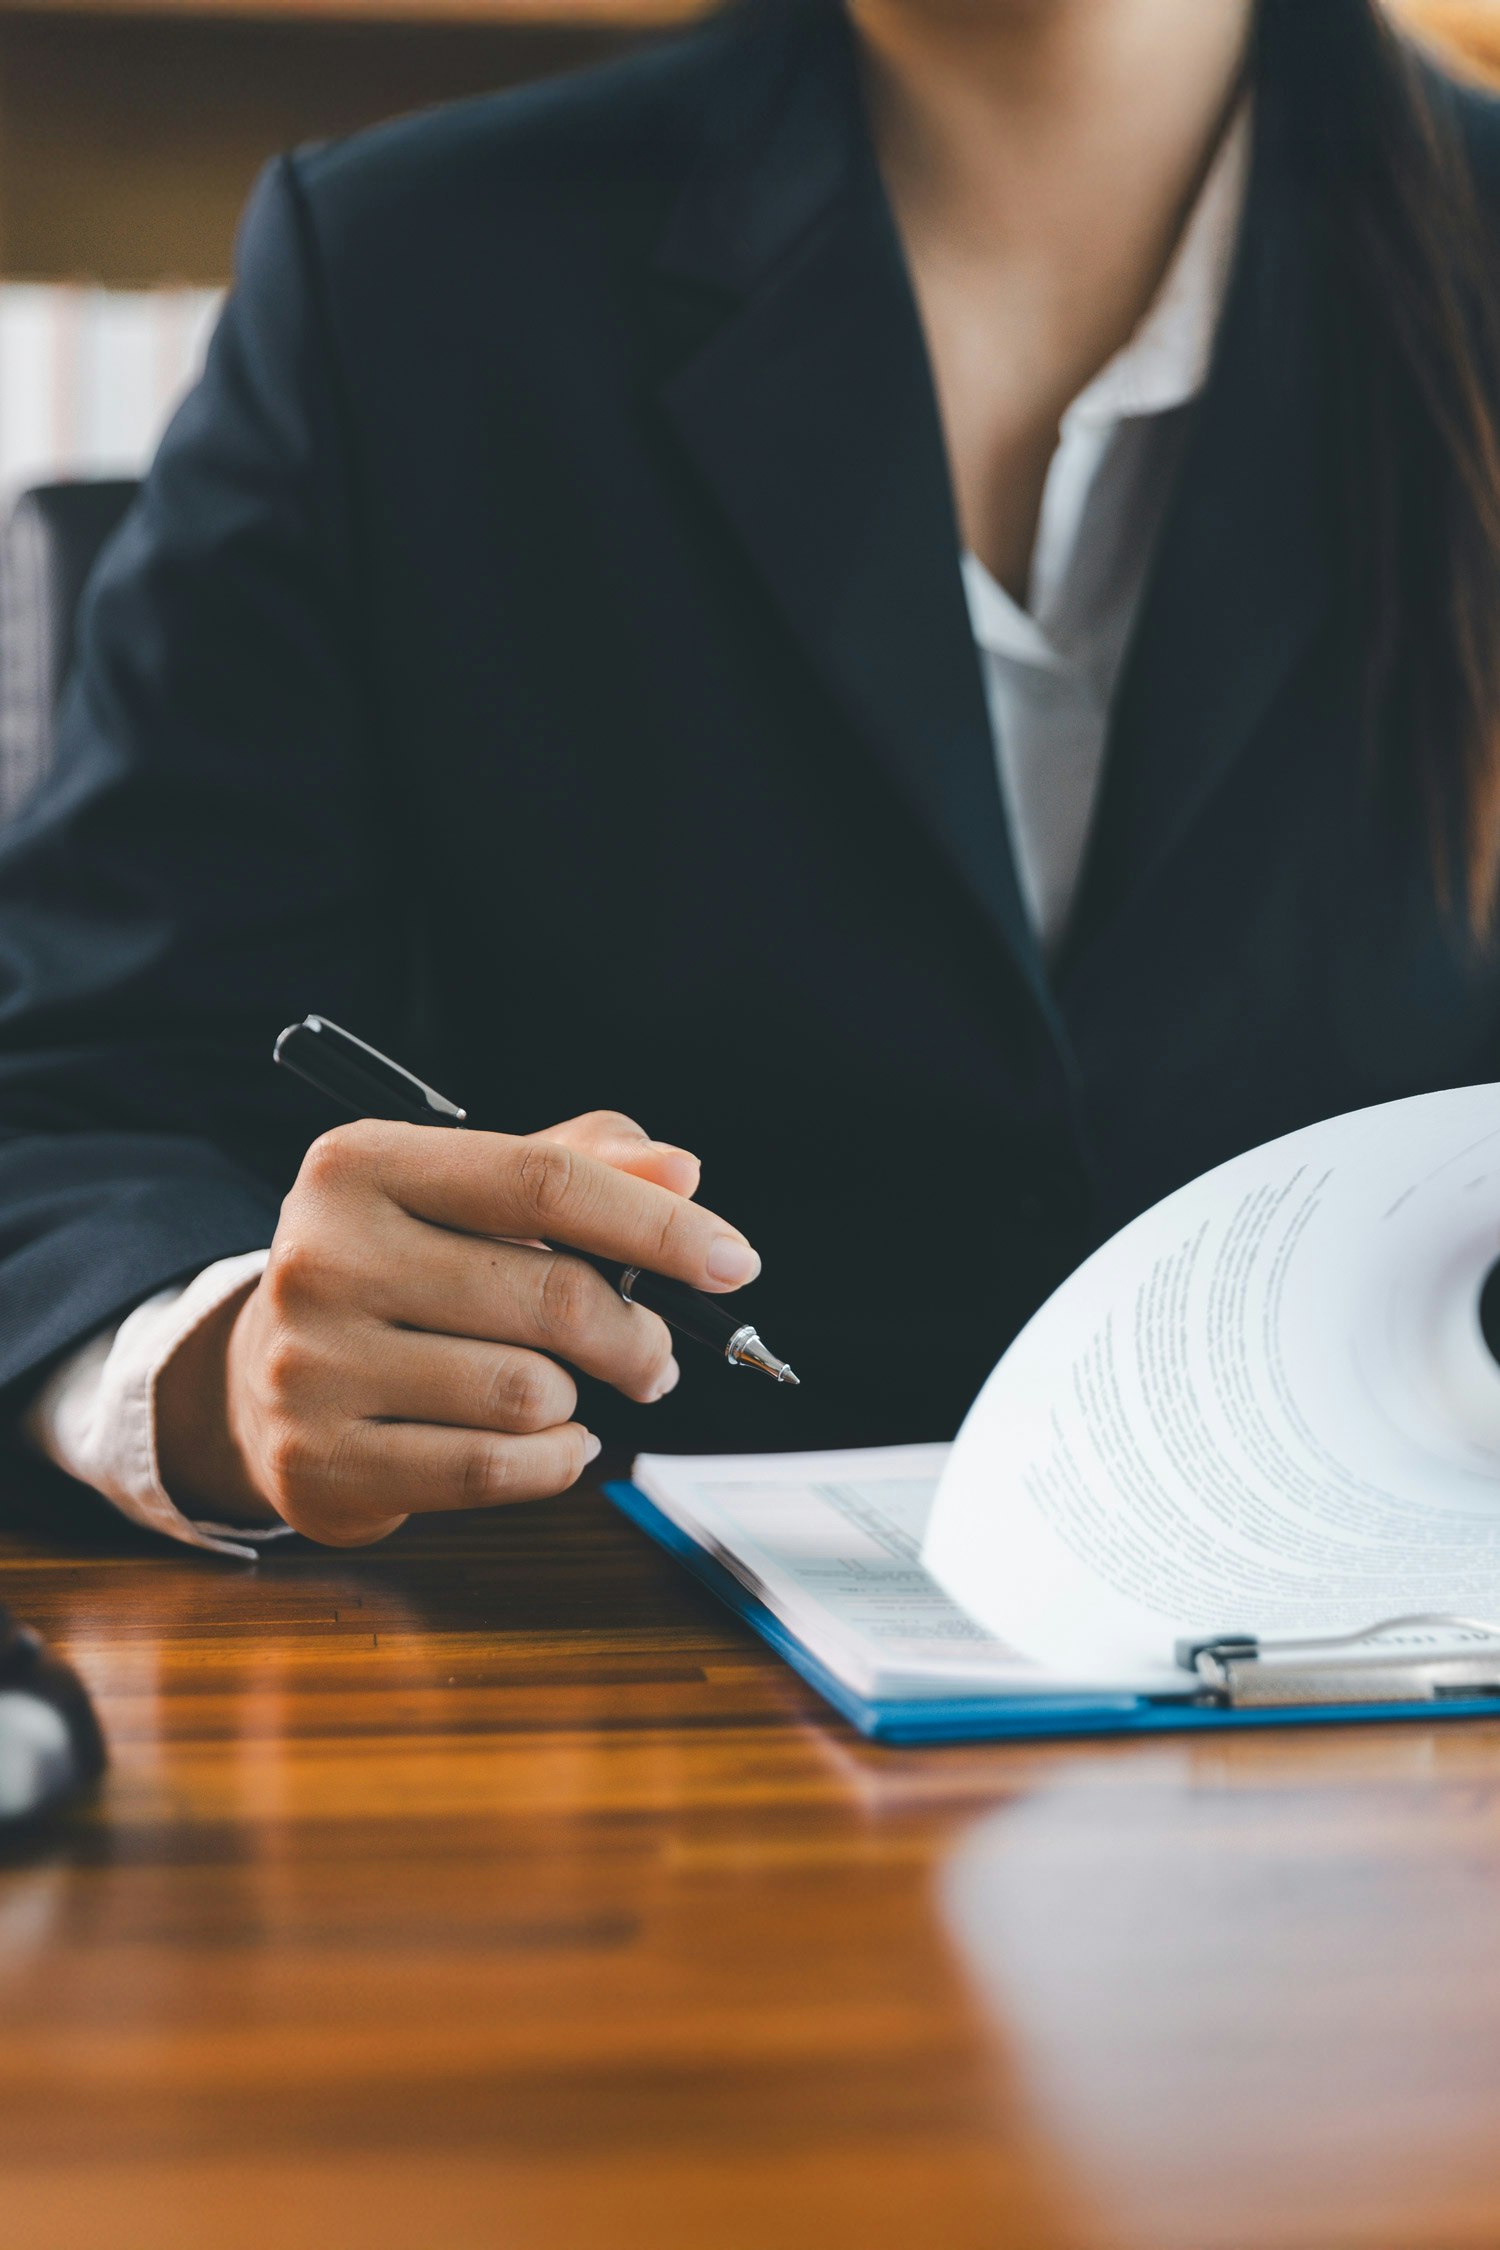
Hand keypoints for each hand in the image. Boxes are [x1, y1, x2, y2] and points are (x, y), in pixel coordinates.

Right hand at [154, 1110, 757, 1546]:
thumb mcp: (470, 1194)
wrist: (264, 1375)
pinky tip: (553, 1440)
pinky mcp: (320, 1462)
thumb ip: (580, 1166)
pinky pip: (493, 1469)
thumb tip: (680, 1168)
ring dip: (578, 1398)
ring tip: (564, 1389)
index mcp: (361, 1165)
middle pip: (551, 1296)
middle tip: (656, 1356)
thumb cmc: (401, 1269)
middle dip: (636, 1335)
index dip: (658, 1225)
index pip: (543, 1182)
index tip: (735, 1262)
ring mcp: (312, 1366)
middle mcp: (322, 1257)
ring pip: (528, 1392)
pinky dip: (554, 1460)